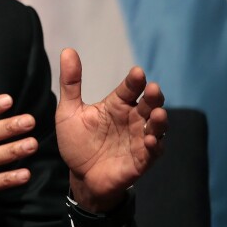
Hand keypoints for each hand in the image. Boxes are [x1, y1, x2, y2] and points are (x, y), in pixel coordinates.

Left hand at [56, 48, 166, 211]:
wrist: (80, 177)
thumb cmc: (77, 142)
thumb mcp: (69, 111)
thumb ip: (70, 83)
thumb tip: (67, 50)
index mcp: (116, 105)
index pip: (129, 89)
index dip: (134, 81)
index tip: (137, 72)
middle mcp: (132, 119)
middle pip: (148, 104)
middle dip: (153, 96)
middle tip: (153, 89)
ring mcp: (139, 139)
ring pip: (156, 126)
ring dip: (159, 120)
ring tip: (157, 113)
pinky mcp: (142, 160)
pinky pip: (153, 152)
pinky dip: (154, 145)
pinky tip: (150, 140)